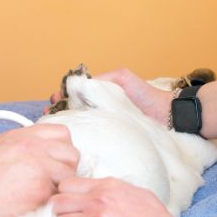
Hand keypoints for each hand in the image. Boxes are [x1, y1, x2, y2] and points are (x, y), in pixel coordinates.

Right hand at [0, 123, 78, 216]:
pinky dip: (49, 203)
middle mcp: (32, 147)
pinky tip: (32, 206)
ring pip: (70, 176)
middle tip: (49, 183)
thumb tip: (38, 155)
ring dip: (59, 187)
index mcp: (20, 135)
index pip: (62, 133)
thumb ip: (20, 147)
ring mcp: (38, 167)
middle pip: (72, 153)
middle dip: (65, 169)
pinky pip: (58, 196)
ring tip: (39, 196)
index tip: (53, 163)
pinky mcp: (40, 191)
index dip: (61, 150)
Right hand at [46, 68, 172, 125]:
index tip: (54, 99)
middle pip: (70, 109)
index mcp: (98, 94)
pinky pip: (89, 135)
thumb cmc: (147, 95)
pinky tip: (67, 137)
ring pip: (76, 122)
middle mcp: (96, 109)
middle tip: (49, 113)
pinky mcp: (107, 137)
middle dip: (57, 110)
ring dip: (63, 122)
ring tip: (53, 123)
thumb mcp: (122, 78)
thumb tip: (79, 84)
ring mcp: (101, 124)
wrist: (168, 116)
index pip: (73, 94)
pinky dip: (76, 135)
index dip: (61, 95)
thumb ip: (102, 78)